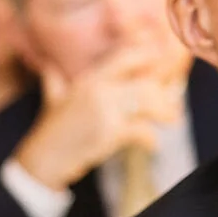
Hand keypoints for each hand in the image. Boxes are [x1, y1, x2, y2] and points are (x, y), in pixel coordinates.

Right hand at [15, 45, 186, 190]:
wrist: (43, 159)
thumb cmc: (50, 131)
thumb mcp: (53, 99)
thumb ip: (53, 79)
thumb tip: (46, 65)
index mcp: (89, 78)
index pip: (128, 56)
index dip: (150, 58)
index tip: (164, 70)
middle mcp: (98, 89)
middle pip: (145, 82)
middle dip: (165, 95)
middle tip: (174, 106)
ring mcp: (104, 110)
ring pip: (147, 102)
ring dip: (164, 113)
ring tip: (172, 121)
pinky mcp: (109, 132)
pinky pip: (141, 130)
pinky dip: (150, 140)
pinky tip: (153, 146)